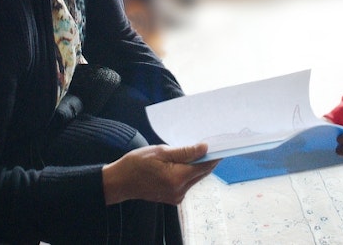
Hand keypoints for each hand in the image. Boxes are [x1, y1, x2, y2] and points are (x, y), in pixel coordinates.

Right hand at [102, 143, 218, 204]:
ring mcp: (176, 196)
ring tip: (195, 151)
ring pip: (196, 178)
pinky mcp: (173, 197)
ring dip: (198, 165)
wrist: (120, 182)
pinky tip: (184, 162)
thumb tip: (204, 148)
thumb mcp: (161, 152)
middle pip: (202, 173)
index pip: (204, 166)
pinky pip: (187, 183)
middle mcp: (179, 190)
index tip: (222, 145)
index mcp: (177, 178)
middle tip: (210, 144)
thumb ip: (185, 152)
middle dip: (207, 159)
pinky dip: (189, 172)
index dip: (214, 155)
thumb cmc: (136, 164)